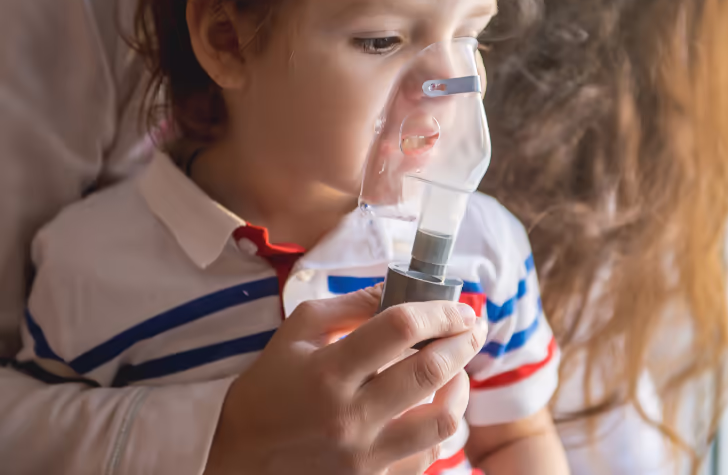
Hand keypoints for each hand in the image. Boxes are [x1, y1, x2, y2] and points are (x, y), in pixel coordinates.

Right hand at [204, 286, 486, 474]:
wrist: (240, 459)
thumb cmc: (268, 388)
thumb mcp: (296, 332)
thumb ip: (348, 305)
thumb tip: (395, 286)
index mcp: (328, 371)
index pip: (400, 328)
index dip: (438, 311)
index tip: (457, 306)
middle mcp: (350, 416)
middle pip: (431, 371)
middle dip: (463, 342)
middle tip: (472, 328)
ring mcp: (365, 457)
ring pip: (442, 421)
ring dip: (461, 388)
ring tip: (458, 369)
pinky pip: (428, 456)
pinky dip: (440, 428)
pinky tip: (436, 408)